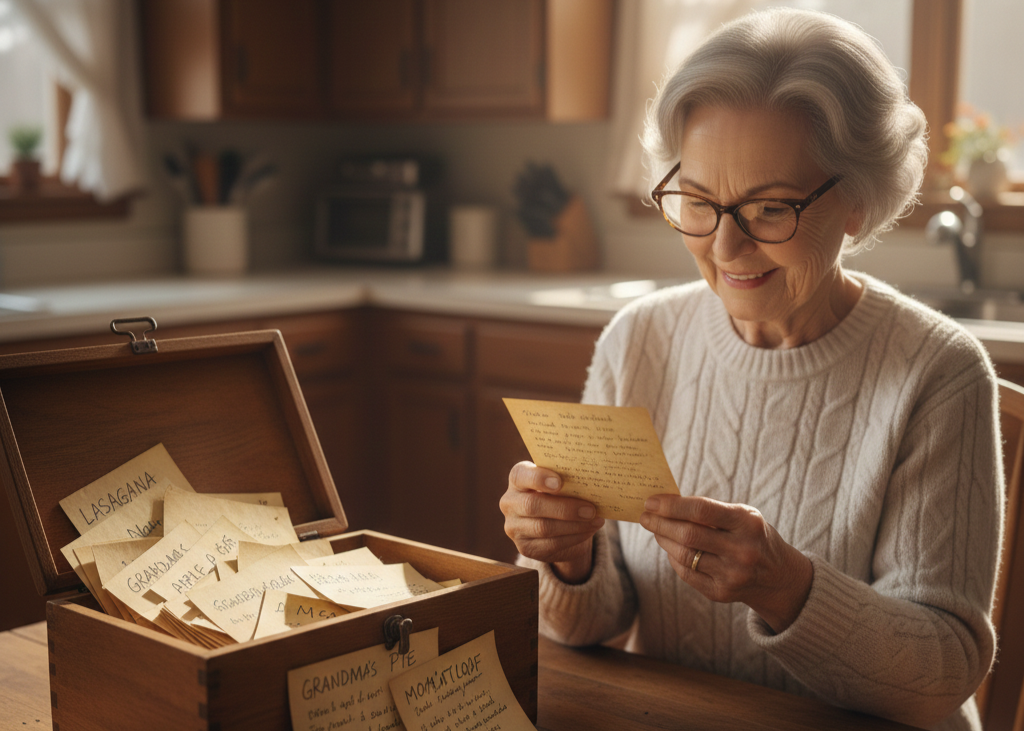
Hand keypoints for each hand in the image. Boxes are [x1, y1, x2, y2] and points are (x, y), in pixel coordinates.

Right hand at [499, 461, 604, 582]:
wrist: (556, 522)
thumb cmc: (560, 494)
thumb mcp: (560, 483)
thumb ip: (567, 481)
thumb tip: (590, 485)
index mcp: (517, 479)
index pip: (520, 475)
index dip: (538, 478)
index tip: (560, 482)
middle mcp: (510, 502)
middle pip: (533, 505)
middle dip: (565, 508)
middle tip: (591, 509)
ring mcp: (514, 527)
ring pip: (544, 528)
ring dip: (574, 525)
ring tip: (595, 520)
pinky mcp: (525, 547)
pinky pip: (551, 544)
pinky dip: (574, 537)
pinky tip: (589, 530)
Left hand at [639, 495, 812, 632]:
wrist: (778, 576)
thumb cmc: (752, 536)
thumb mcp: (743, 516)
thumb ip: (709, 510)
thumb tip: (665, 503)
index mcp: (747, 523)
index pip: (702, 511)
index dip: (672, 505)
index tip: (651, 501)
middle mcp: (742, 551)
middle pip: (688, 535)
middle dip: (660, 523)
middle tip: (645, 516)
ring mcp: (732, 575)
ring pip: (683, 555)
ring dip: (663, 540)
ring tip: (655, 529)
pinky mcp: (721, 593)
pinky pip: (686, 573)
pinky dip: (673, 558)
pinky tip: (670, 548)